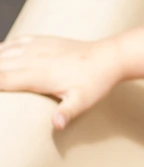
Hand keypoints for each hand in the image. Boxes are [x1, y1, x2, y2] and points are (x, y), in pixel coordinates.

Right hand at [0, 35, 124, 128]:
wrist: (109, 56)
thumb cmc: (96, 82)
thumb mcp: (83, 101)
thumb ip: (67, 113)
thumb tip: (55, 125)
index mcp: (36, 75)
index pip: (0, 80)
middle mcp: (31, 58)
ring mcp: (35, 47)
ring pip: (1, 53)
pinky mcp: (41, 40)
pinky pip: (13, 42)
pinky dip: (1, 49)